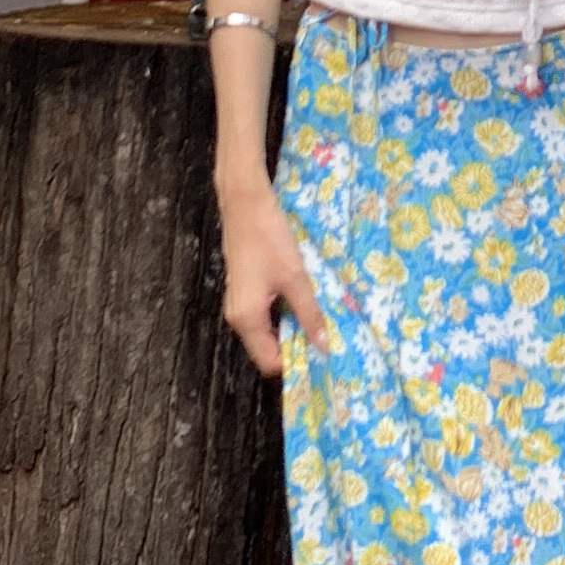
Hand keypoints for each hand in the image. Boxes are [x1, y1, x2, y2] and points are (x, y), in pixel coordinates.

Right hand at [221, 183, 326, 377]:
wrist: (245, 202)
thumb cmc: (269, 238)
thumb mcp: (295, 278)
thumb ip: (309, 314)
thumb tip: (325, 347)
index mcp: (247, 319)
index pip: (269, 362)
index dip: (295, 362)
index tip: (323, 356)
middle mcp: (238, 318)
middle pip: (267, 349)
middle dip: (296, 347)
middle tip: (327, 341)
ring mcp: (238, 304)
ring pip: (267, 332)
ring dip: (292, 330)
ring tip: (320, 324)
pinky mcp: (244, 290)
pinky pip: (265, 315)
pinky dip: (284, 316)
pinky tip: (305, 304)